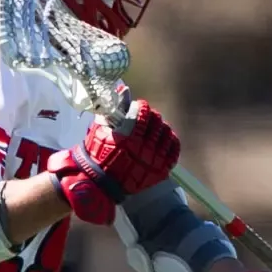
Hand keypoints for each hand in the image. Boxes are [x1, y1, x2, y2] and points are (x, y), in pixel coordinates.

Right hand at [47, 98, 180, 224]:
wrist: (101, 181)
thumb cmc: (98, 152)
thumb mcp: (101, 128)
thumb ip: (114, 109)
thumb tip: (124, 89)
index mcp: (128, 136)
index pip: (144, 113)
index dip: (142, 107)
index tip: (139, 108)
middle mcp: (143, 148)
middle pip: (157, 122)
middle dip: (152, 116)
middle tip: (147, 118)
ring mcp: (153, 160)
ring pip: (167, 135)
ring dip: (161, 128)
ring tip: (156, 128)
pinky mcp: (160, 170)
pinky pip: (174, 151)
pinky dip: (172, 142)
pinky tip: (166, 139)